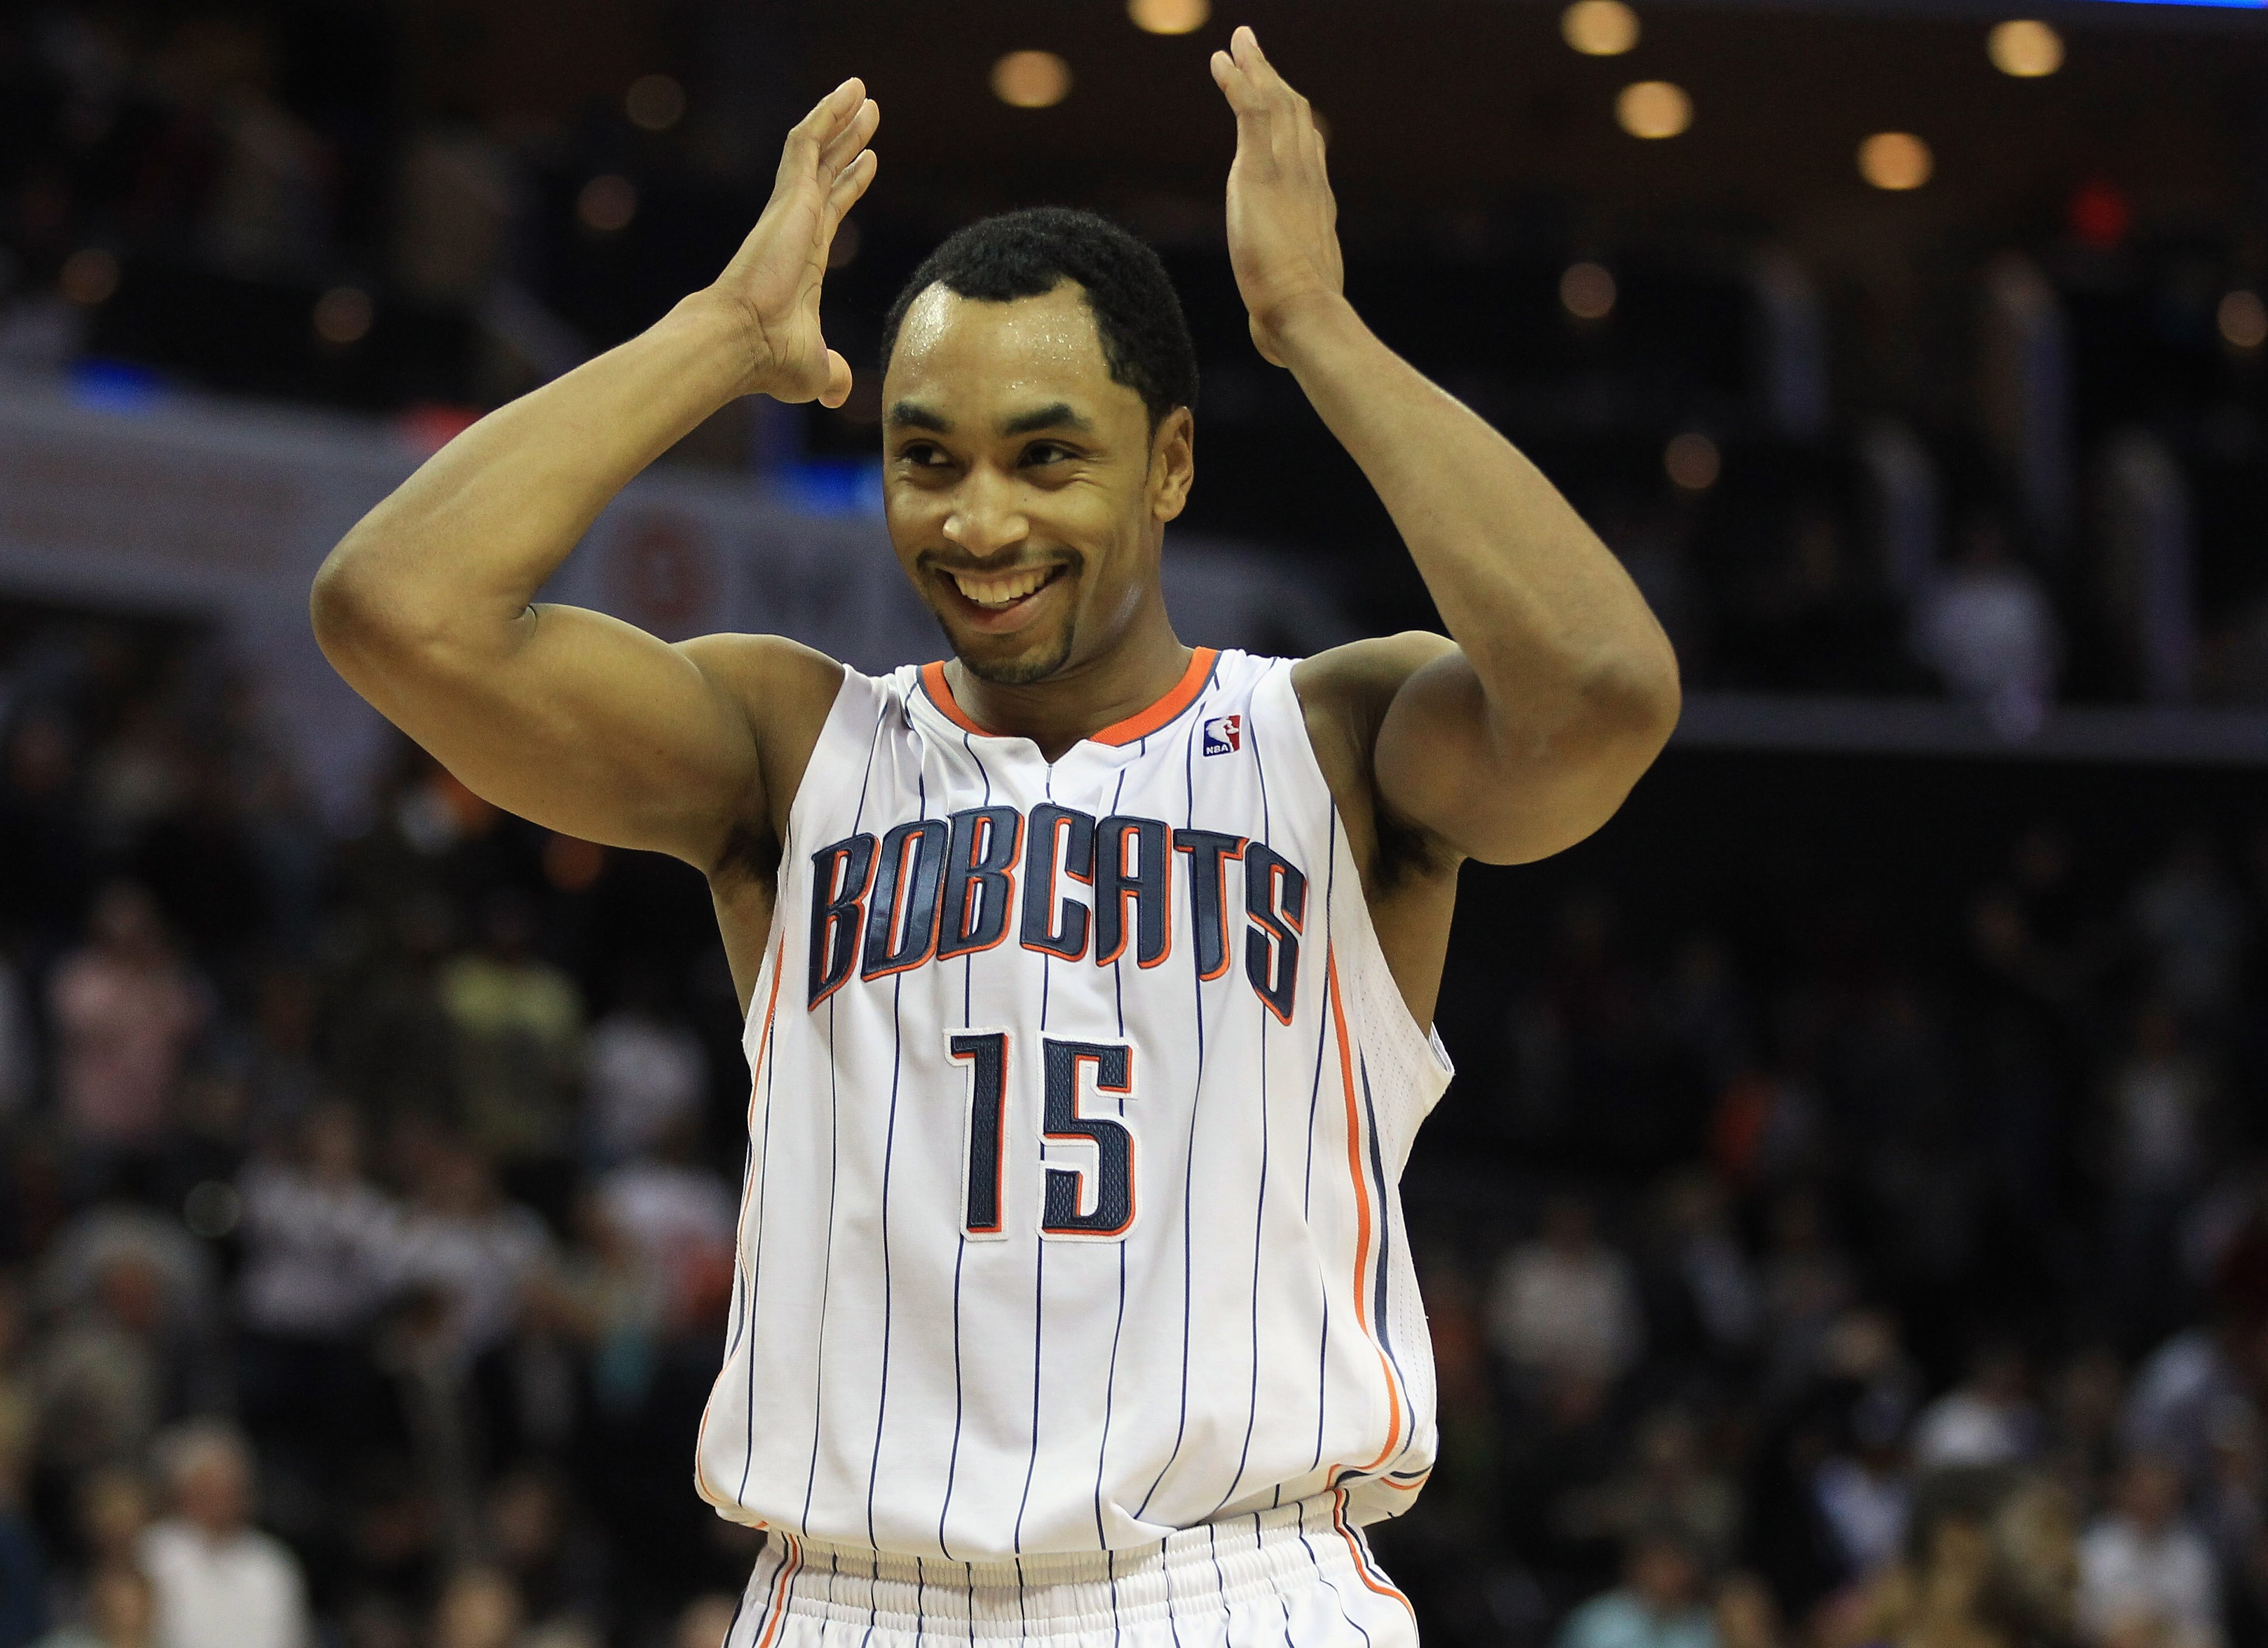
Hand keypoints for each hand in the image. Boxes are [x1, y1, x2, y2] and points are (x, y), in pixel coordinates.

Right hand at [707, 79, 878, 406]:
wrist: (742, 343)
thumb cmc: (771, 361)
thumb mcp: (816, 370)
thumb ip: (832, 374)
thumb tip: (840, 393)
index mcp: (805, 260)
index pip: (831, 211)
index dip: (849, 185)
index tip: (867, 161)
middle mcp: (798, 229)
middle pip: (827, 172)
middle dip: (847, 143)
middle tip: (867, 116)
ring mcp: (792, 211)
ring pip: (817, 149)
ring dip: (840, 119)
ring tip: (862, 91)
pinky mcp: (789, 198)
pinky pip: (807, 143)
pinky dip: (827, 116)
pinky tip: (848, 93)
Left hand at [1211, 28, 1343, 366]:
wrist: (1303, 311)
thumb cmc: (1298, 324)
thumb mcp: (1287, 310)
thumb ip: (1276, 314)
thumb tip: (1270, 347)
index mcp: (1315, 206)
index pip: (1308, 152)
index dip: (1295, 123)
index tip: (1285, 101)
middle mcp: (1307, 179)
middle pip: (1294, 116)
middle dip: (1275, 80)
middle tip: (1255, 52)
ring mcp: (1287, 171)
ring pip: (1273, 104)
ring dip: (1255, 68)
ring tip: (1237, 42)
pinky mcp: (1260, 171)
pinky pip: (1249, 112)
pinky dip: (1237, 81)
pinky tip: (1221, 60)